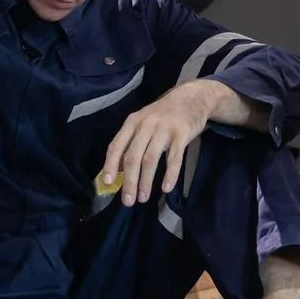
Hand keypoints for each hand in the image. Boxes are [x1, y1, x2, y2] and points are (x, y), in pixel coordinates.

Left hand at [98, 80, 231, 206]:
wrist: (191, 98)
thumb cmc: (163, 115)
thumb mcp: (143, 123)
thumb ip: (130, 142)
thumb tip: (118, 170)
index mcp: (132, 122)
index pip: (116, 146)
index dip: (110, 165)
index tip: (108, 183)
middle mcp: (146, 125)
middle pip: (132, 157)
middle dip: (129, 181)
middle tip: (128, 201)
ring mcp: (164, 129)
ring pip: (150, 159)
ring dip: (146, 182)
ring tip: (143, 198)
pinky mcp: (182, 134)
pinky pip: (174, 158)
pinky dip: (170, 174)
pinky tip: (166, 188)